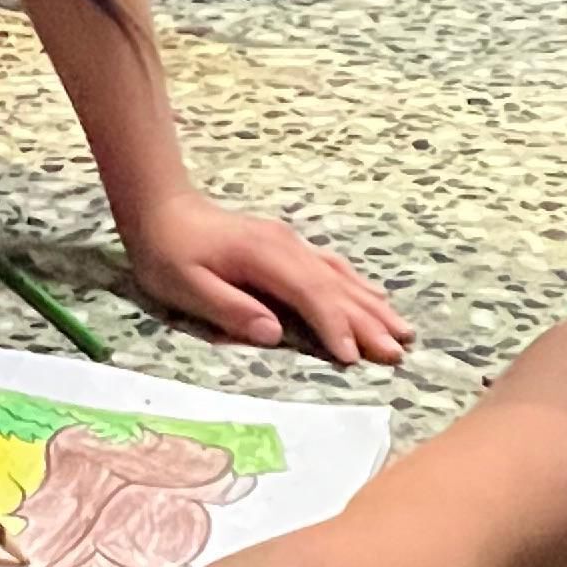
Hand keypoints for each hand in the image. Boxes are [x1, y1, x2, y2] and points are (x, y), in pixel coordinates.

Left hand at [115, 191, 409, 367]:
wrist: (163, 209)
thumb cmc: (169, 253)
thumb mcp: (184, 285)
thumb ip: (229, 308)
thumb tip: (272, 333)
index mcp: (263, 257)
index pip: (309, 294)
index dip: (333, 326)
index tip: (353, 356)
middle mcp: (287, 247)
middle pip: (335, 288)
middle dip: (368, 322)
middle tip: (398, 352)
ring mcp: (292, 245)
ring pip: (341, 277)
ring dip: (373, 306)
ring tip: (403, 332)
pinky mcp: (290, 247)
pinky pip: (333, 268)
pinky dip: (359, 286)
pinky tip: (376, 298)